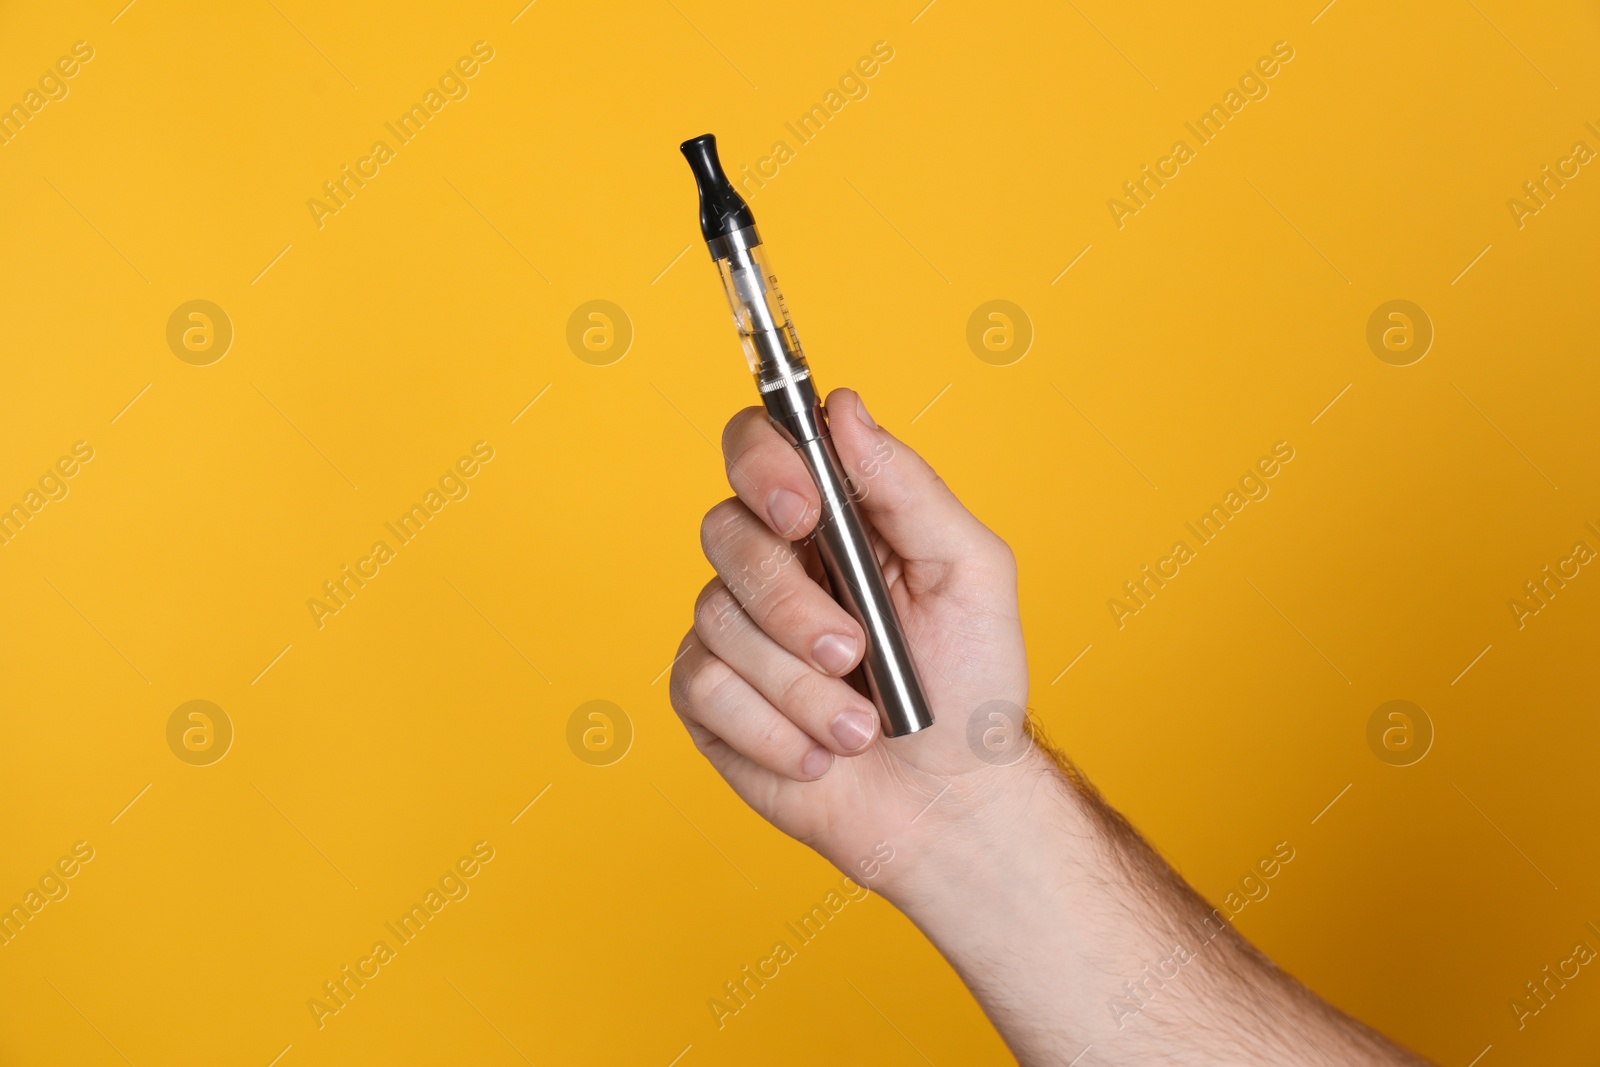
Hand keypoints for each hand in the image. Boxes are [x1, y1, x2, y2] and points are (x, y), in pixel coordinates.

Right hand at [669, 387, 1033, 897]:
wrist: (947, 802)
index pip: (759, 447)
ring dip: (802, 688)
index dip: (765, 463)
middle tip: (854, 651)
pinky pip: (704, 689)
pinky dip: (775, 731)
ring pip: (719, 620)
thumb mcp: (967, 574)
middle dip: (792, 603)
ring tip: (862, 728)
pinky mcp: (707, 697)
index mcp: (831, 519)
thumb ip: (908, 487)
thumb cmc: (969, 686)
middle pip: (726, 531)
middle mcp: (771, 563)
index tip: (805, 511)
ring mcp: (733, 631)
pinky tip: (821, 752)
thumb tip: (845, 409)